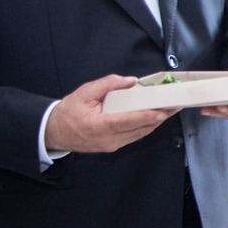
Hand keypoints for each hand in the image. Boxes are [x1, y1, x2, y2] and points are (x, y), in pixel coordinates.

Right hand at [45, 75, 176, 153]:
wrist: (54, 132)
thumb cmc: (69, 111)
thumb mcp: (85, 93)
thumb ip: (108, 84)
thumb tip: (131, 81)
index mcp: (99, 125)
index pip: (128, 121)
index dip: (147, 116)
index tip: (162, 111)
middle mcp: (108, 139)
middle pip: (139, 129)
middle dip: (158, 118)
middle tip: (173, 107)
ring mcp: (111, 145)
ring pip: (139, 134)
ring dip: (154, 123)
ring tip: (168, 111)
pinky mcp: (113, 146)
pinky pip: (133, 137)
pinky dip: (145, 127)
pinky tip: (153, 118)